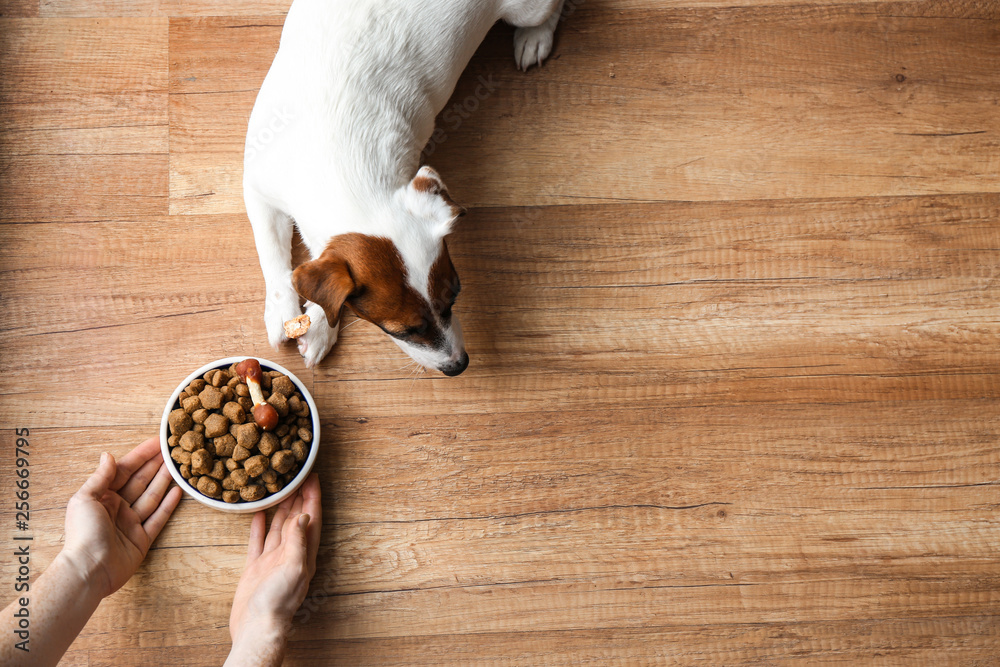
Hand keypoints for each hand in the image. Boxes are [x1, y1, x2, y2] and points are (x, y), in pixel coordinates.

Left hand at [62, 437, 182, 598]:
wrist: (89, 570)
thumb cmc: (83, 533)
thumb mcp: (85, 499)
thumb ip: (100, 477)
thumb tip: (108, 455)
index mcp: (102, 497)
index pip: (125, 470)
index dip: (142, 455)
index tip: (158, 442)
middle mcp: (117, 508)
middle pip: (141, 481)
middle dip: (157, 465)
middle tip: (174, 451)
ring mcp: (131, 523)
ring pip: (152, 497)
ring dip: (165, 481)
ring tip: (179, 467)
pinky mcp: (142, 539)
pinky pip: (158, 518)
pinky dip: (168, 505)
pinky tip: (178, 492)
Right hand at [229, 473, 321, 642]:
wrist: (256, 628)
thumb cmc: (278, 603)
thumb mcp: (293, 569)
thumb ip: (298, 542)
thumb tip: (305, 515)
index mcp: (304, 555)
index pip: (311, 520)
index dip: (313, 498)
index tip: (313, 478)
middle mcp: (290, 555)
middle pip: (296, 520)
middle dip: (299, 498)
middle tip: (297, 476)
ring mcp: (272, 561)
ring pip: (278, 528)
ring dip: (281, 508)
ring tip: (281, 489)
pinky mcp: (255, 568)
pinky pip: (258, 542)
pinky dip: (259, 527)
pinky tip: (258, 514)